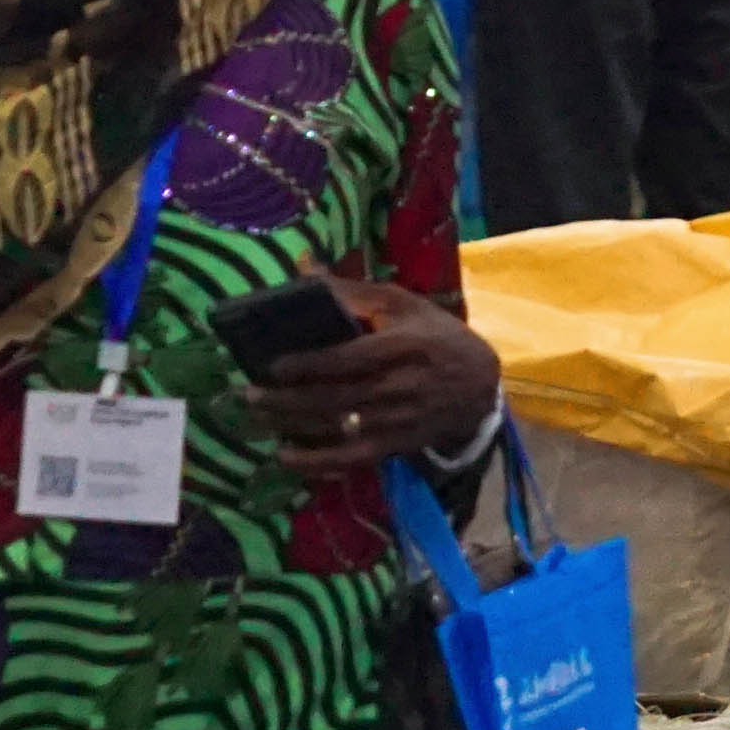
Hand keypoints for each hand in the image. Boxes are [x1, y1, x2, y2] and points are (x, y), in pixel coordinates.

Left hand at [252, 275, 505, 468]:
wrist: (479, 385)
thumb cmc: (434, 336)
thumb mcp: (403, 304)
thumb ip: (353, 291)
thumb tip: (303, 266)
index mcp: (403, 347)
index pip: (351, 359)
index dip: (311, 364)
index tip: (275, 365)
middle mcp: (400, 387)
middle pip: (336, 396)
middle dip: (288, 399)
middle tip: (250, 394)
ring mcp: (397, 421)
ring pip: (338, 427)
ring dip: (293, 426)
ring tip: (258, 418)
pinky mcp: (395, 445)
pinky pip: (352, 459)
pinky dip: (318, 463)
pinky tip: (286, 459)